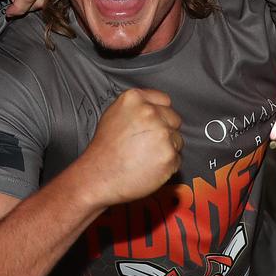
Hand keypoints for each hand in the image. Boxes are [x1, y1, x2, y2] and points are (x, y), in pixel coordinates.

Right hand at [77, 89, 182, 207]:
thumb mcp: (113, 114)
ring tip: (145, 156)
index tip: (154, 123)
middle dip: (165, 130)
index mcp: (135, 99)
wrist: (98, 176)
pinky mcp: (169, 155)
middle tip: (146, 143)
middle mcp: (150, 113)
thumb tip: (154, 109)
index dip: (159, 113)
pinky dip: (167, 164)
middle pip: (174, 119)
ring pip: (177, 140)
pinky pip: (177, 159)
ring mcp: (162, 134)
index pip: (164, 100)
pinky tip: (148, 166)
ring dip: (166, 148)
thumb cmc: (103, 150)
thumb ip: (136, 107)